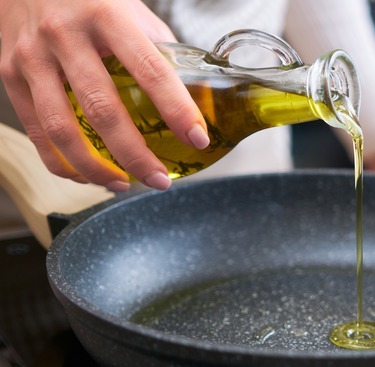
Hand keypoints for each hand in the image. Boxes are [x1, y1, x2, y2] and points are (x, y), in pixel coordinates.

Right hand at [0, 0, 209, 190]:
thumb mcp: (129, 8)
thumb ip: (158, 48)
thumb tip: (197, 93)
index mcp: (107, 16)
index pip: (150, 70)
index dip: (177, 109)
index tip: (197, 138)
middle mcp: (65, 35)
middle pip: (103, 109)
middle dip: (136, 154)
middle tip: (160, 179)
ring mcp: (32, 56)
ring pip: (62, 129)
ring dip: (97, 168)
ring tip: (124, 184)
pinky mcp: (8, 74)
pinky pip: (36, 132)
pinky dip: (62, 163)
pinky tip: (88, 175)